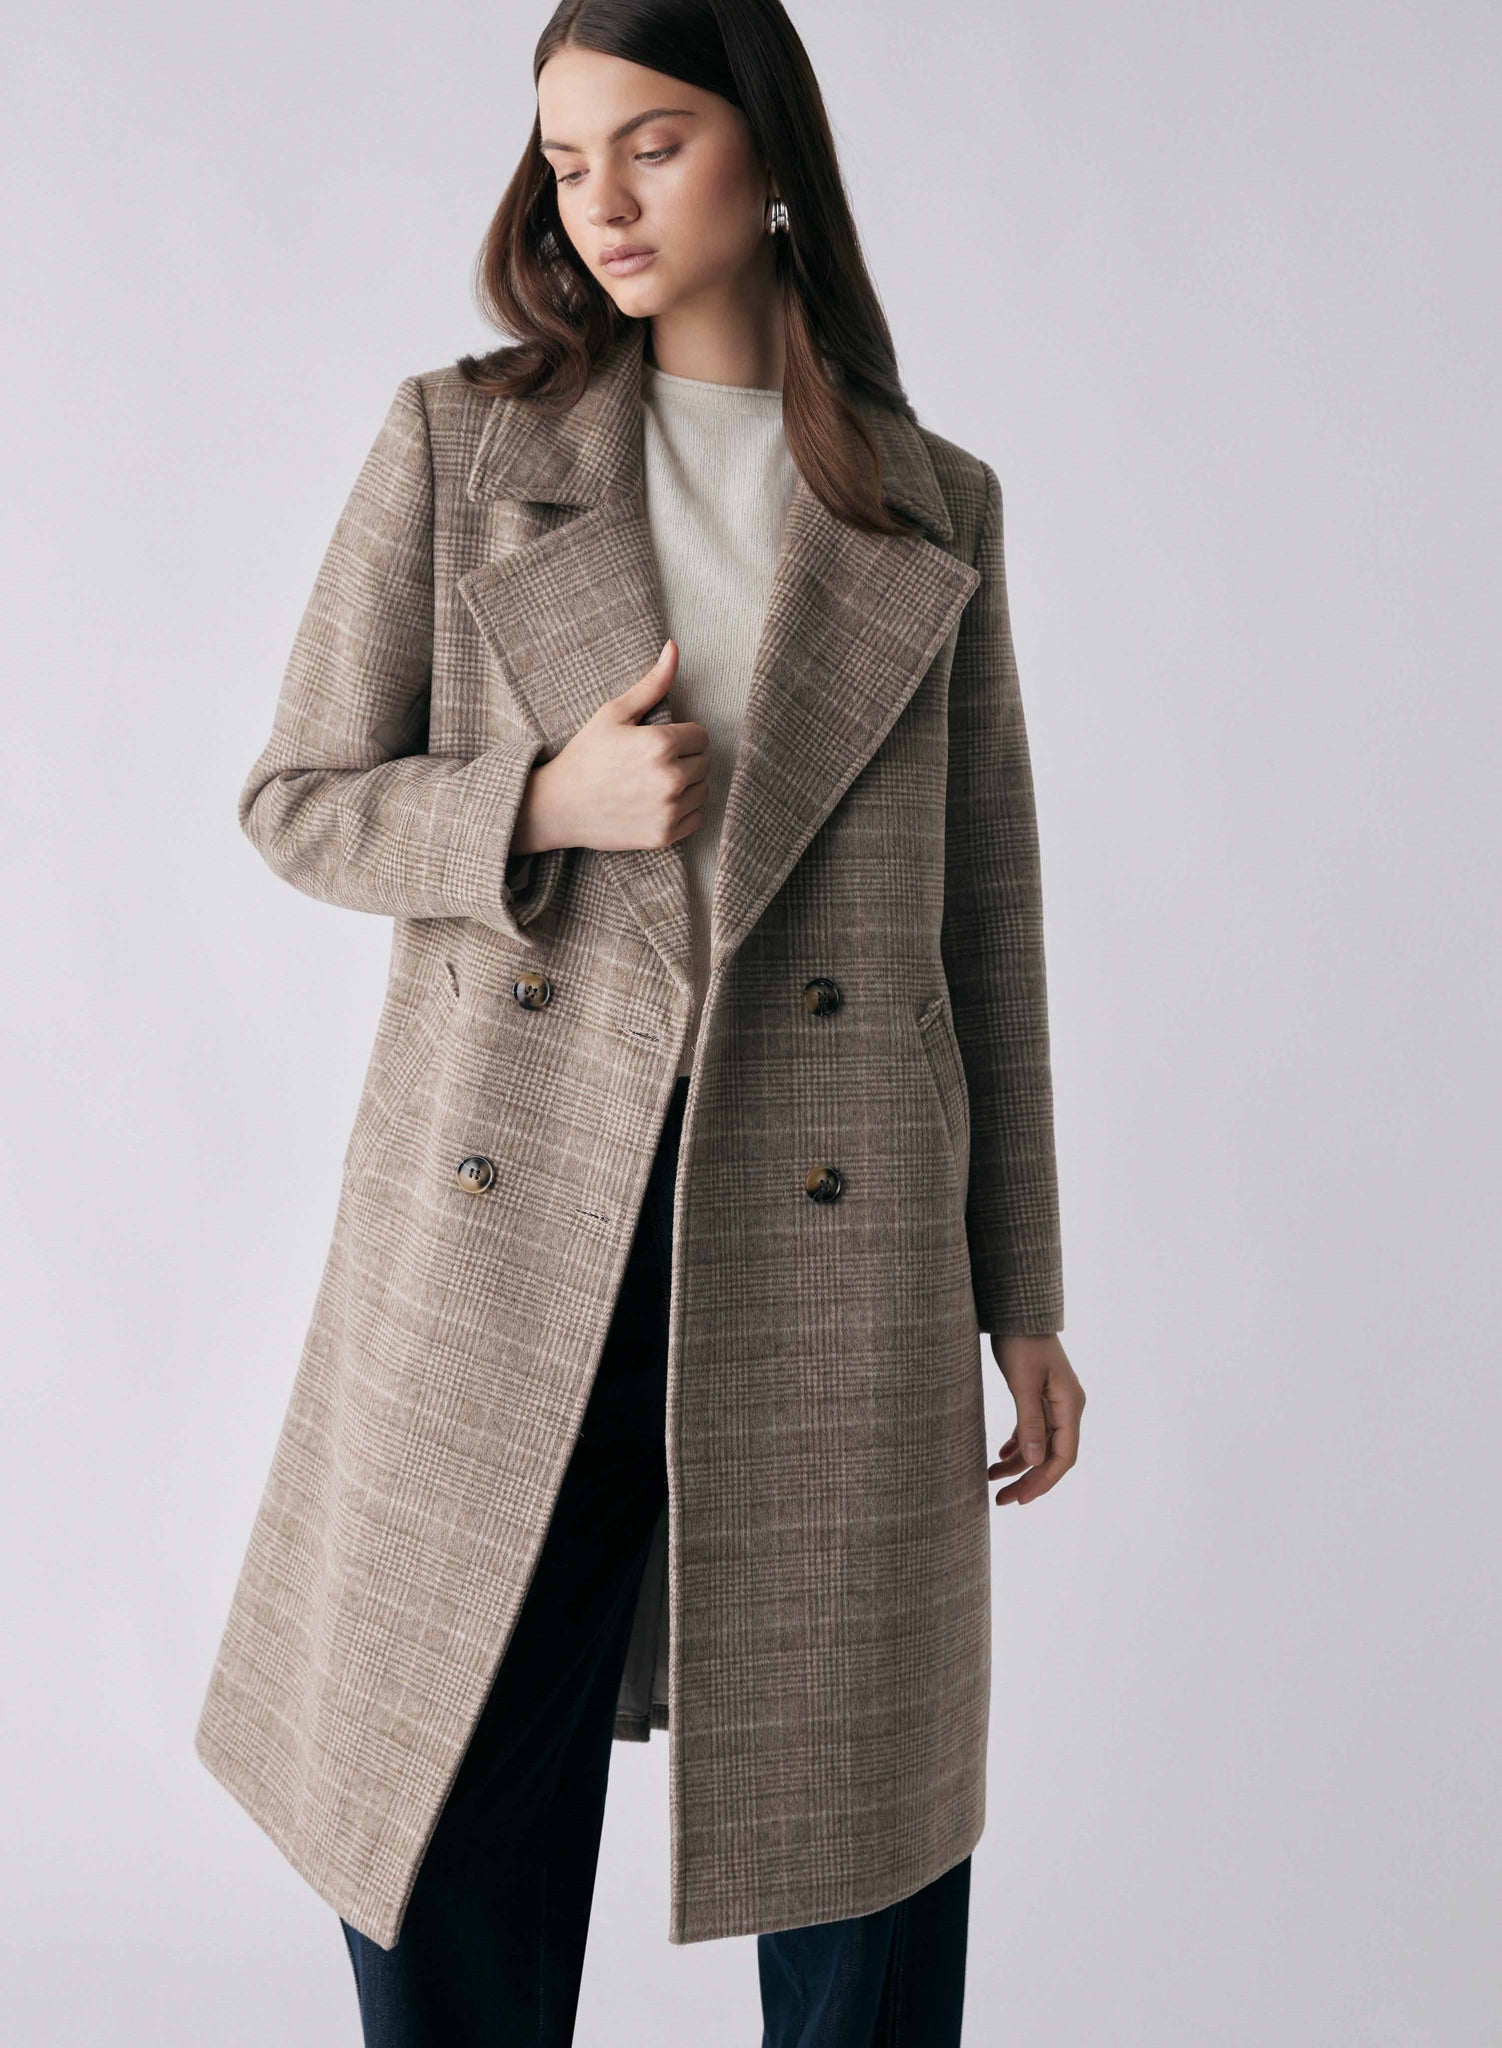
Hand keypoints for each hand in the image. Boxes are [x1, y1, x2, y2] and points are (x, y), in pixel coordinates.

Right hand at [512, 639, 708, 854]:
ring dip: (688, 785)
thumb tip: (674, 648)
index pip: (701, 735)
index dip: (681, 735)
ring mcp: (669, 810)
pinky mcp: (665, 835)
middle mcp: (670, 778)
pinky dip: (684, 812)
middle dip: (685, 759)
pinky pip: (697, 818)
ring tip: (655, 783)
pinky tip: (657, 804)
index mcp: (661, 743)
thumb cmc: (586, 755)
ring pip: (704, 790)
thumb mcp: (614, 713)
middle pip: (705, 762)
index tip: (656, 742)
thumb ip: (652, 684)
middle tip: (652, 763)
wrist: (558, 806)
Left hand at [988, 1334, 1084, 1505]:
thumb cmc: (1020, 1341)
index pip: (1063, 1456)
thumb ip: (1030, 1422)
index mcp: (1069, 1405)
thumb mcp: (1022, 1382)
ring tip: (990, 1478)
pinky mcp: (1039, 1394)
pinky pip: (1032, 1429)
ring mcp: (1053, 1401)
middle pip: (1052, 1455)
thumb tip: (1034, 1462)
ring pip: (1040, 1444)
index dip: (1043, 1481)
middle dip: (1028, 1479)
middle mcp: (1066, 1406)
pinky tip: (1000, 1454)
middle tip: (1001, 1500)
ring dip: (1018, 1463)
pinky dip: (1017, 1444)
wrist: (1016, 1310)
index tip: (1019, 1499)